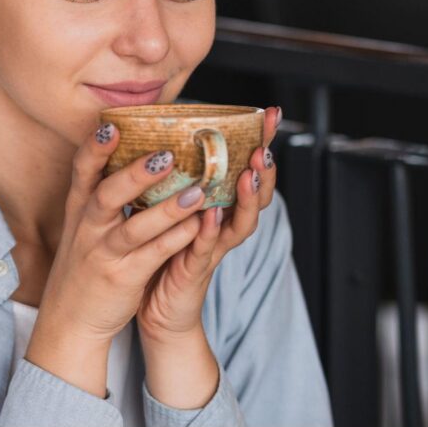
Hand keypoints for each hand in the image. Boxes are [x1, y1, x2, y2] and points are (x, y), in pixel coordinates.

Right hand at [24, 123, 208, 396]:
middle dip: (135, 175)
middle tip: (166, 155)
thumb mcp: (84, 225)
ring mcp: (104, 254)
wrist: (70, 320)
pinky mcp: (123, 278)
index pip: (82, 172)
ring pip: (133, 228)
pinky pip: (151, 256)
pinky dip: (174, 240)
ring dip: (166, 210)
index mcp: (80, 210)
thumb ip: (102, 192)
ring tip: (197, 192)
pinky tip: (198, 227)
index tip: (112, 124)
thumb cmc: (86, 264)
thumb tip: (128, 150)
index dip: (95, 148)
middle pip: (106, 195)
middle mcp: (88, 229)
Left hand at [135, 106, 281, 407]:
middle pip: (257, 194)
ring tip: (250, 173)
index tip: (270, 114)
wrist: (157, 312)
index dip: (261, 142)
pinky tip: (212, 213)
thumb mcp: (174, 210)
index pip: (248, 169)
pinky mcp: (195, 271)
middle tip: (266, 144)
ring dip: (248, 197)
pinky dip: (212, 231)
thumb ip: (180, 179)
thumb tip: (169, 131)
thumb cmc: (164, 255)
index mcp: (221, 207)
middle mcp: (224, 227)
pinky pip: (206, 249)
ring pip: (241, 221)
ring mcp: (214, 249)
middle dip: (264, 168)